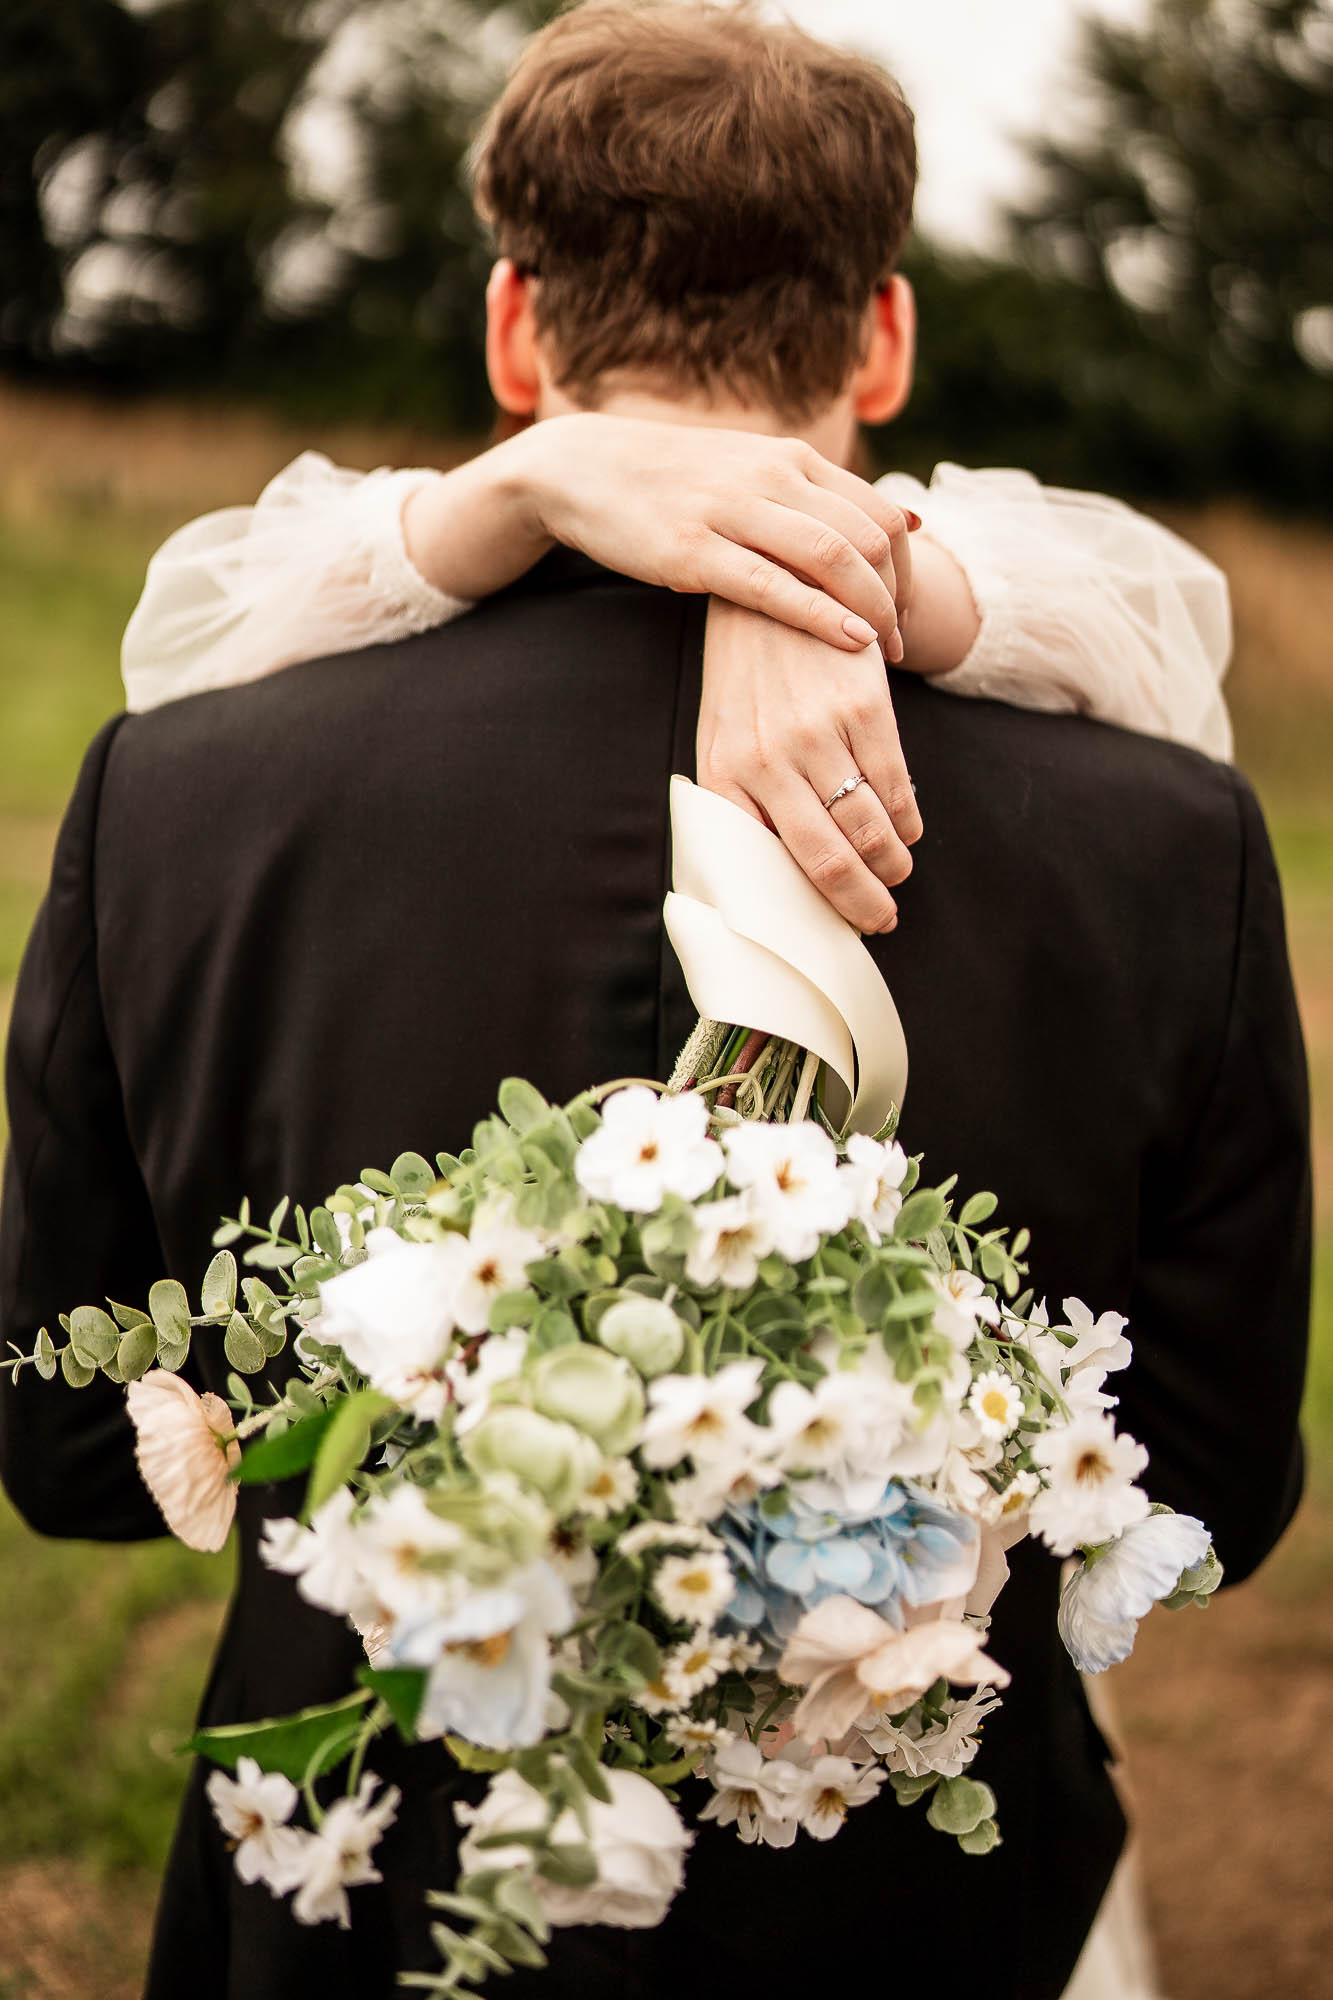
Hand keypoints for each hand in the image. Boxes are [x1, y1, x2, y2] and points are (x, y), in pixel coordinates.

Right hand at [516, 414, 915, 656]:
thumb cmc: (678, 481)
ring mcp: (731, 511)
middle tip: (902, 642)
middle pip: (868, 537)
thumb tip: (908, 519)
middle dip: (897, 596)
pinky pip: (772, 585)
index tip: (907, 610)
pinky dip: (821, 615)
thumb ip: (824, 497)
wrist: (583, 467)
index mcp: (792, 458)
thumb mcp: (756, 471)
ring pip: (832, 556)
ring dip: (871, 610)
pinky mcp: (692, 551)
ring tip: (885, 652)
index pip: (880, 512)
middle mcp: (771, 477)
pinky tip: (850, 642)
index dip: (909, 568)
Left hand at [697, 601, 922, 933]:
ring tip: (897, 872)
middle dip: (864, 906)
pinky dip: (908, 820)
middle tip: (881, 920)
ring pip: (871, 830)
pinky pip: (896, 786)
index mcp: (725, 776)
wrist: (771, 589)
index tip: (833, 928)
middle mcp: (768, 760)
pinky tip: (907, 829)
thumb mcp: (722, 739)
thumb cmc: (745, 682)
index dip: (807, 911)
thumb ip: (743, 802)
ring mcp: (817, 733)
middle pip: (830, 862)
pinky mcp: (863, 707)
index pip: (768, 869)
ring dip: (893, 865)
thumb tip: (773, 880)